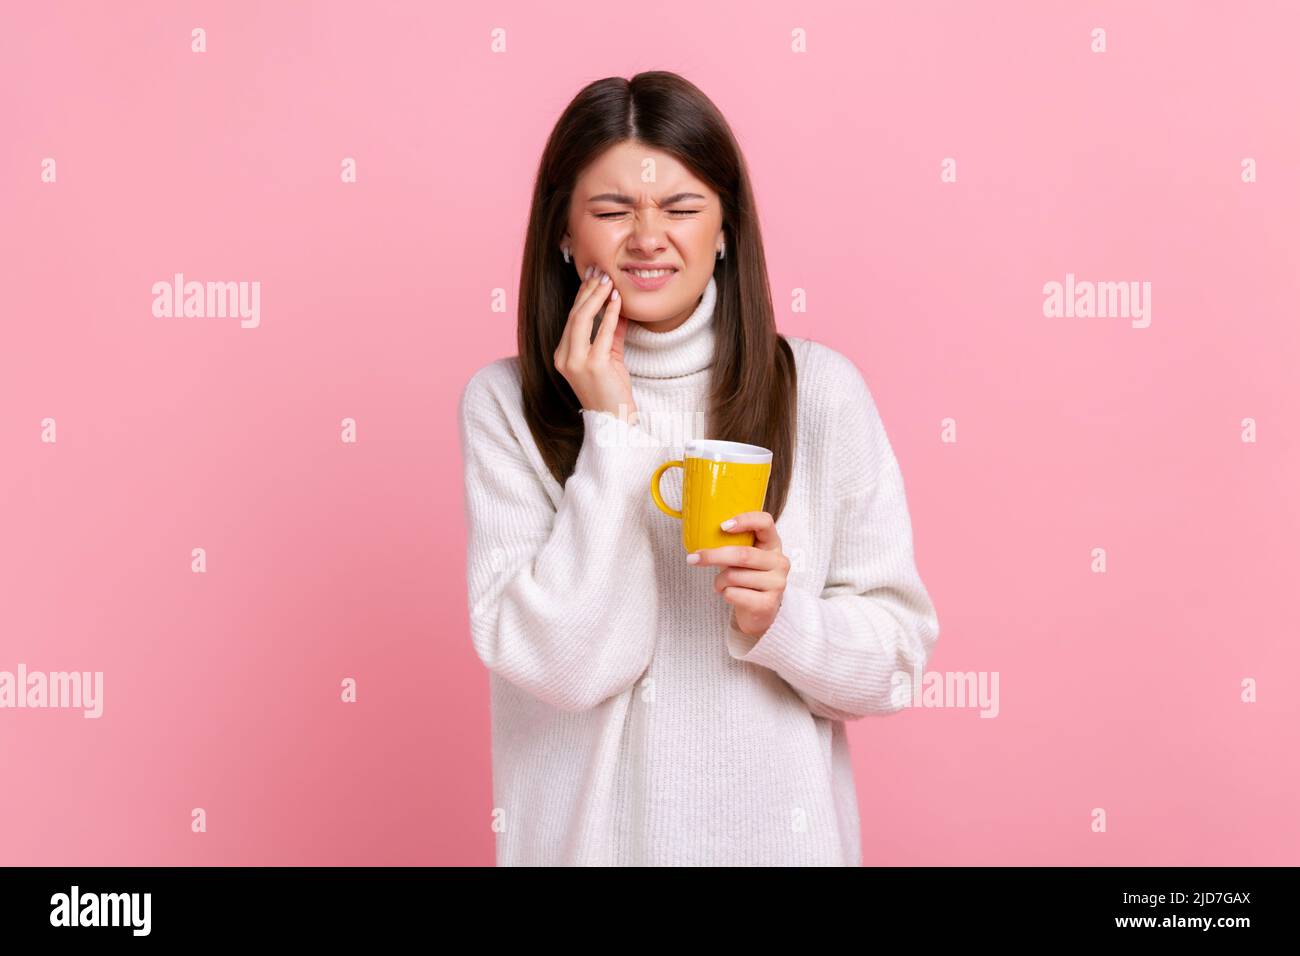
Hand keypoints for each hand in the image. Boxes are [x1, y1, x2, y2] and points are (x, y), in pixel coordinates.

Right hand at [553, 266, 636, 421]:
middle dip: (588, 290)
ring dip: (596, 297)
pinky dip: (610, 314)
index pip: (571, 318)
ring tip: (608, 281)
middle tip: (600, 271)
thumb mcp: (610, 357)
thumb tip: (619, 307)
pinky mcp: (592, 366)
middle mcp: (564, 357)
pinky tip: (617, 301)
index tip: (593, 277)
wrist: (615, 421)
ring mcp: (576, 362)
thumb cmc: (612, 392)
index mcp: (562, 355)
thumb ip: (611, 333)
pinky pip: (602, 333)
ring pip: (582, 320)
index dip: (582, 295)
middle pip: (574, 315)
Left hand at [686, 511, 788, 638]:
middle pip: (743, 554)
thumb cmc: (747, 579)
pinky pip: (733, 594)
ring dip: (719, 581)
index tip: (722, 526)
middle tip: (693, 558)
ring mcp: (776, 584)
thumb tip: (701, 535)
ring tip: (721, 585)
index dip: (745, 520)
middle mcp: (779, 562)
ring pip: (734, 576)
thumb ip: (732, 545)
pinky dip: (724, 594)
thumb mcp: (743, 559)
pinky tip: (730, 595)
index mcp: (773, 544)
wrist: (759, 613)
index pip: (765, 522)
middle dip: (713, 556)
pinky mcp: (768, 604)